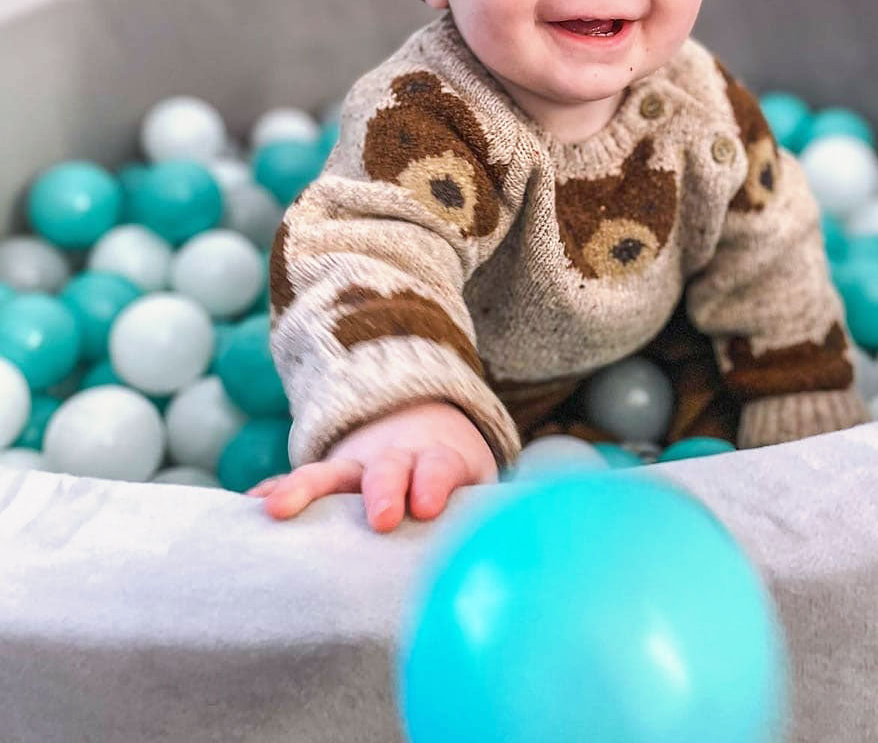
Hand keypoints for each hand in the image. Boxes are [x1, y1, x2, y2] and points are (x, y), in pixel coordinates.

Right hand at [245, 400, 497, 532]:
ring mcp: (355, 467)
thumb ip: (494, 515)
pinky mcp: (327, 480)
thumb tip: (528, 554)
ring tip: (276, 509)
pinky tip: (248, 506)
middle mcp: (395, 460)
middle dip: (383, 489)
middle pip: (388, 469)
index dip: (434, 482)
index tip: (427, 505)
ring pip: (329, 473)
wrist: (424, 424)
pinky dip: (273, 491)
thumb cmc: (455, 478)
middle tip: (381, 517)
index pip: (439, 467)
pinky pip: (295, 482)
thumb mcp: (481, 486)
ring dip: (305, 488)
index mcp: (438, 461)